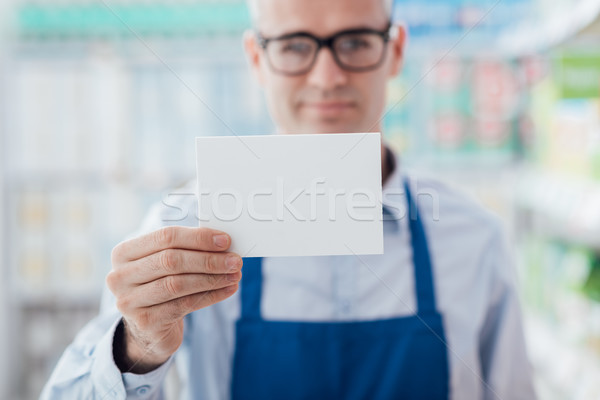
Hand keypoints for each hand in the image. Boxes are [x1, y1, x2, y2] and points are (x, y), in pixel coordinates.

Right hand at [107, 226, 241, 372]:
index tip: (226, 240)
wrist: (148, 329)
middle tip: (235, 260)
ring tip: (235, 275)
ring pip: (178, 284)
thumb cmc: (161, 286)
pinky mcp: (145, 322)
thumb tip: (223, 242)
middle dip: (208, 259)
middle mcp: (120, 275)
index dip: (198, 237)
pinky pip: (184, 305)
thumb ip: (187, 250)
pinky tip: (228, 290)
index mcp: (124, 252)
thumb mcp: (165, 265)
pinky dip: (210, 296)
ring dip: (212, 278)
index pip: (165, 237)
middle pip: (171, 260)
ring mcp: (129, 301)